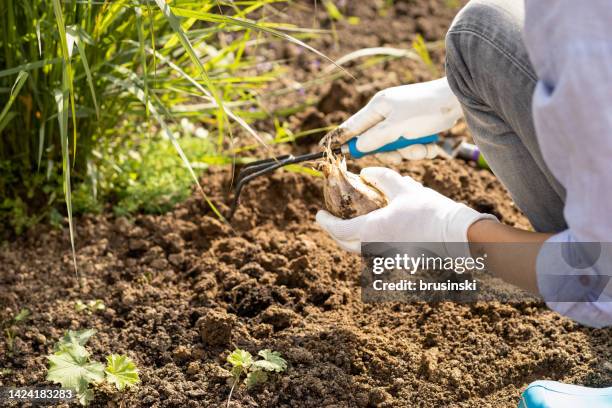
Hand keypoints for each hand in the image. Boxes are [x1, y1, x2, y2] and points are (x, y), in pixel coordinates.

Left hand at [316, 167, 496, 256]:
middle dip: (336, 232)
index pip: (339, 230)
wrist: (456, 235)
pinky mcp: (398, 260)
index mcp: (372, 231)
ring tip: (352, 221)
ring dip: (352, 237)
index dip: (326, 223)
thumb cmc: (430, 211)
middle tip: (331, 220)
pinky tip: (377, 228)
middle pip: (346, 244)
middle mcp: (375, 248)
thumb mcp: (404, 187)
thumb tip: (366, 172)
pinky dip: (369, 241)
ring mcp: (387, 257)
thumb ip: (381, 177)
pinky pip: (376, 252)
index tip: (318, 215)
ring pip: (360, 249)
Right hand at [321, 78, 462, 161]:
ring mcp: (402, 122)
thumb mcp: (398, 126)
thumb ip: (375, 138)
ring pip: (396, 149)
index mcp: (377, 108)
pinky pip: (411, 147)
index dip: (338, 139)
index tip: (323, 149)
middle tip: (402, 153)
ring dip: (410, 152)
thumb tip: (357, 147)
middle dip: (391, 152)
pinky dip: (422, 149)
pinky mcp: (416, 129)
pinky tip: (432, 143)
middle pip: (375, 144)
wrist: (458, 100)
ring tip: (424, 145)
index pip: (351, 127)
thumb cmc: (426, 109)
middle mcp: (387, 115)